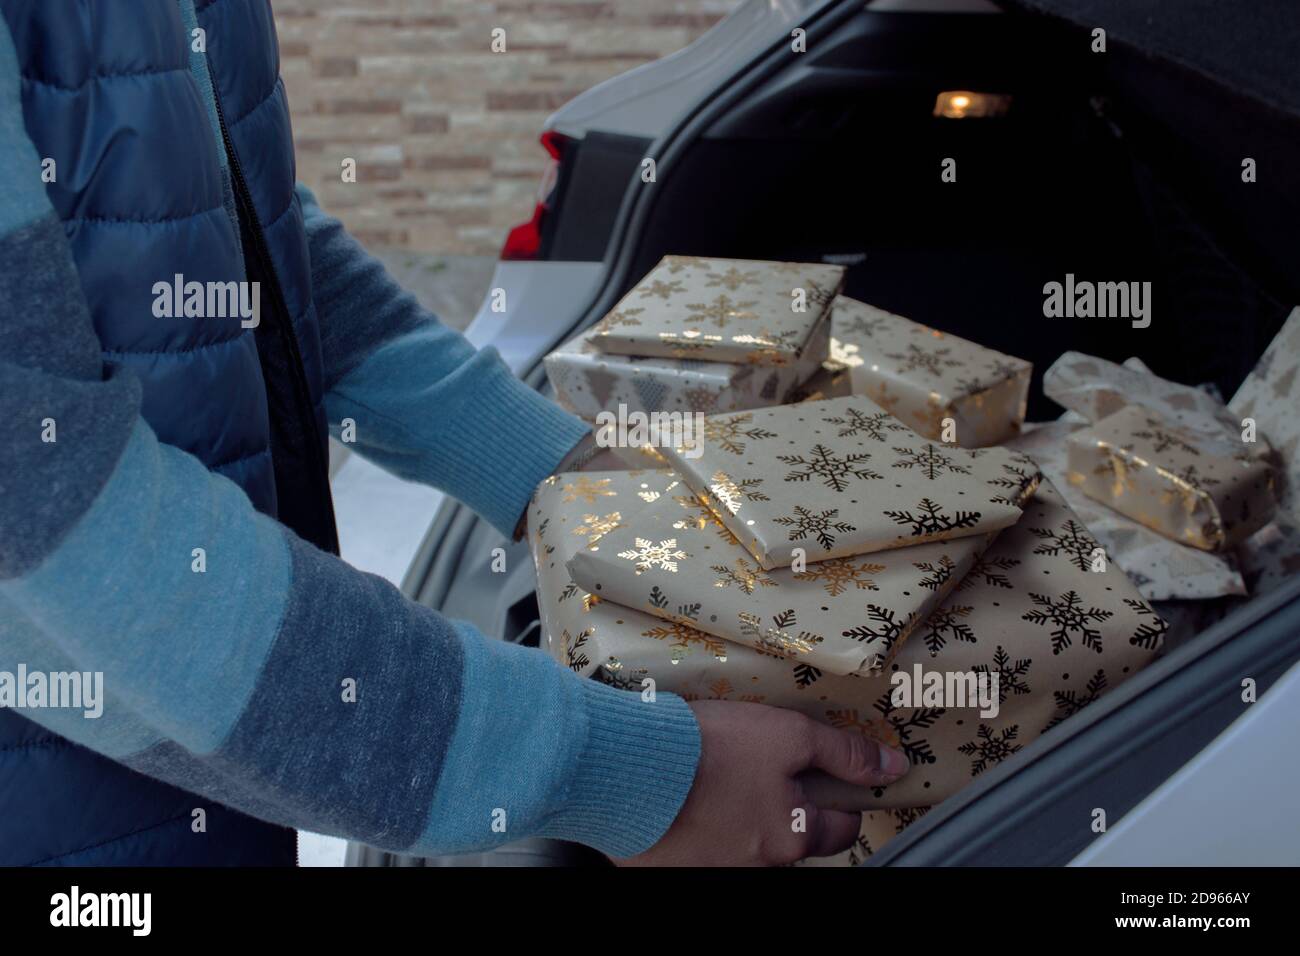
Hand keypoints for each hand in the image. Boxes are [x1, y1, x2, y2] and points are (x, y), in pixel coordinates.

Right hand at [617, 700, 908, 865]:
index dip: (839, 794)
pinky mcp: (671, 863)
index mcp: (792, 837)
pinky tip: (682, 786)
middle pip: (790, 833)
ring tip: (714, 765)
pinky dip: (696, 817)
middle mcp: (758, 863)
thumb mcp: (789, 734)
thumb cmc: (706, 750)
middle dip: (782, 800)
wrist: (625, 767)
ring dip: (737, 807)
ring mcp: (713, 867)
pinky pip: (698, 841)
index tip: (825, 772)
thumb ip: (843, 752)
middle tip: (759, 759)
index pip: (842, 827)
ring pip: (743, 837)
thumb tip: (891, 767)